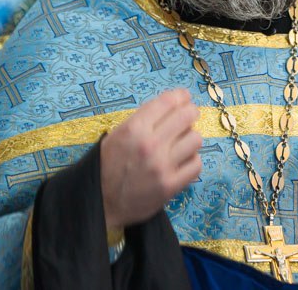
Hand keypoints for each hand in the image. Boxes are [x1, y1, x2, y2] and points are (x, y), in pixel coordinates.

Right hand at [100, 89, 201, 229]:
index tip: (184, 97)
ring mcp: (162, 165)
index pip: (168, 101)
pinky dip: (192, 161)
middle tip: (188, 117)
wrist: (102, 201)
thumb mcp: (118, 134)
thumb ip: (143, 119)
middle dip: (190, 113)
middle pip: (186, 116)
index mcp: (134, 128)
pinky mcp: (170, 185)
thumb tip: (172, 103)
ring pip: (195, 139)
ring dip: (191, 138)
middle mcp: (150, 144)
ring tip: (183, 143)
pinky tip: (183, 161)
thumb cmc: (109, 165)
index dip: (181, 96)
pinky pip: (196, 164)